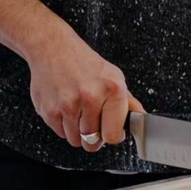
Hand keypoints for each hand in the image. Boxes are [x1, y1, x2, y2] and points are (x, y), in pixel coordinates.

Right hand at [25, 30, 144, 151]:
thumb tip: (141, 119)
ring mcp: (68, 105)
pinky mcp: (49, 110)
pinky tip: (64, 106)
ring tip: (76, 110)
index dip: (111, 135)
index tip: (108, 129)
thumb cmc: (82, 61)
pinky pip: (59, 133)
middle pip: (92, 142)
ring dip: (76, 131)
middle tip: (90, 119)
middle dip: (92, 136)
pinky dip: (62, 125)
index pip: (113, 136)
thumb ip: (127, 101)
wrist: (51, 47)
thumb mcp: (112, 75)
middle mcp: (91, 97)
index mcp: (112, 89)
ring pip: (75, 140)